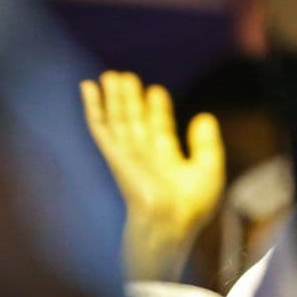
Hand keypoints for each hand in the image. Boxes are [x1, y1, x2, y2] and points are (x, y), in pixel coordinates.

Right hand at [81, 71, 225, 281]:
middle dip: (131, 99)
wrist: (169, 221)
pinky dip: (93, 106)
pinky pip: (100, 126)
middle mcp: (144, 155)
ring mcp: (127, 153)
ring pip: (118, 118)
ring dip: (113, 98)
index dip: (157, 110)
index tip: (156, 91)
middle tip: (127, 76)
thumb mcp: (208, 168)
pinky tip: (88, 87)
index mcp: (166, 160)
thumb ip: (206, 143)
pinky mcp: (114, 153)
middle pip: (135, 120)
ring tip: (111, 75)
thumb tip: (204, 116)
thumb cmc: (190, 206)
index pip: (158, 128)